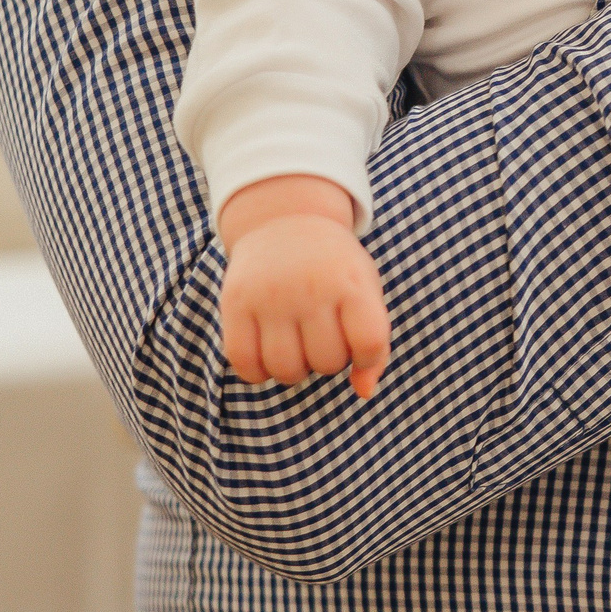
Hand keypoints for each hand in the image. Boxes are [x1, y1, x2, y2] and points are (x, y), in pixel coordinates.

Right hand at [217, 177, 391, 397]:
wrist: (284, 219)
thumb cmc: (334, 269)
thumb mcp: (364, 292)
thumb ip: (375, 344)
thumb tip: (363, 393)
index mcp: (351, 282)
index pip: (370, 345)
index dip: (367, 357)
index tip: (359, 343)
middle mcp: (311, 288)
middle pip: (327, 363)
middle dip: (329, 359)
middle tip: (322, 333)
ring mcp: (270, 296)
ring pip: (286, 370)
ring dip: (295, 369)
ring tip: (296, 344)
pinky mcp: (235, 303)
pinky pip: (245, 365)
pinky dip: (258, 371)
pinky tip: (267, 350)